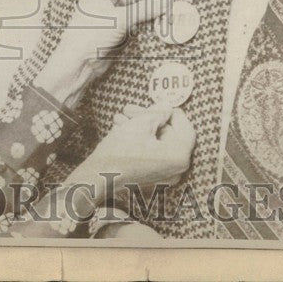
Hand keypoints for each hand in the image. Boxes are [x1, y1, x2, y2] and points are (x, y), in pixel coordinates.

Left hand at [35, 0, 166, 107]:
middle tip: (171, 1)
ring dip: (150, 13)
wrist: (78, 64)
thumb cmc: (90, 35)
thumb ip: (145, 8)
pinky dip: (145, 23)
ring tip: (169, 12)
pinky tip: (160, 23)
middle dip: (151, 0)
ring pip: (135, 9)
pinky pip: (134, 22)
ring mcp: (110, 14)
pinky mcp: (115, 29)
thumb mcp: (121, 19)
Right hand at [73, 104, 196, 201]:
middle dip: (150, 118)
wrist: (97, 177)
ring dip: (142, 127)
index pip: (185, 127)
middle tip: (132, 108)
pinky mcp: (152, 179)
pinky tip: (123, 129)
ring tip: (122, 117)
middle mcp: (176, 170)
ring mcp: (164, 177)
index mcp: (179, 156)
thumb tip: (167, 106)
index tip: (161, 103)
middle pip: (169, 135)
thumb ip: (159, 111)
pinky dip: (141, 140)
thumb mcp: (141, 123)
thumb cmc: (120, 152)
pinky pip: (152, 153)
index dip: (172, 112)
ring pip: (158, 143)